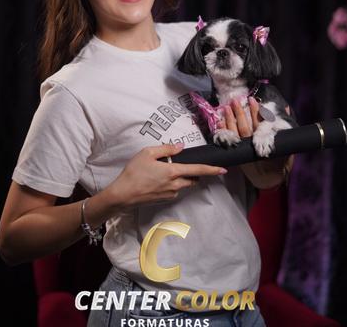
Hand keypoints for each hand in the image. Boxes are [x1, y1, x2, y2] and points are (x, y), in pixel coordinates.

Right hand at [108, 143, 226, 208]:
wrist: (122, 195)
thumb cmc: (133, 172)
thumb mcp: (147, 153)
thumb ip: (166, 149)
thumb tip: (180, 147)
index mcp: (173, 172)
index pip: (197, 170)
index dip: (212, 170)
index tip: (223, 169)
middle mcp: (175, 185)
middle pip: (193, 179)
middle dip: (194, 172)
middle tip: (183, 164)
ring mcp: (170, 194)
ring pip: (184, 185)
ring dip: (182, 178)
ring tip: (165, 170)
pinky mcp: (165, 200)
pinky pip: (175, 190)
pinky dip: (173, 183)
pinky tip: (158, 179)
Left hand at [218, 98, 293, 187]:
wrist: (269, 178)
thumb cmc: (279, 160)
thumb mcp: (286, 144)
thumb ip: (284, 126)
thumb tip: (285, 107)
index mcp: (266, 143)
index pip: (260, 125)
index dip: (256, 112)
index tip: (253, 100)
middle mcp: (253, 147)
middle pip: (245, 128)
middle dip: (240, 113)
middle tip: (236, 101)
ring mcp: (244, 150)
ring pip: (235, 134)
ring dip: (230, 120)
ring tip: (227, 107)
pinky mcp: (237, 153)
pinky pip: (229, 142)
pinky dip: (224, 132)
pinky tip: (220, 122)